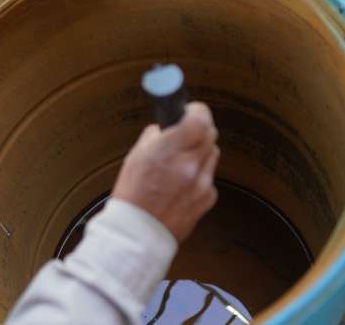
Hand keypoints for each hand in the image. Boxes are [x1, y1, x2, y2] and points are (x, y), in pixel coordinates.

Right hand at [111, 102, 219, 241]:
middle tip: (185, 136)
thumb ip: (155, 137)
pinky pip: (209, 177)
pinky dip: (199, 176)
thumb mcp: (136, 156)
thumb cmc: (132, 194)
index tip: (189, 112)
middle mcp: (190, 164)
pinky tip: (181, 186)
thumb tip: (165, 128)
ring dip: (200, 153)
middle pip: (210, 134)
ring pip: (212, 154)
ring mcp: (202, 183)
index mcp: (170, 150)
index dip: (196, 112)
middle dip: (198, 131)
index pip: (200, 117)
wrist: (138, 233)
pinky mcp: (208, 198)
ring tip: (181, 164)